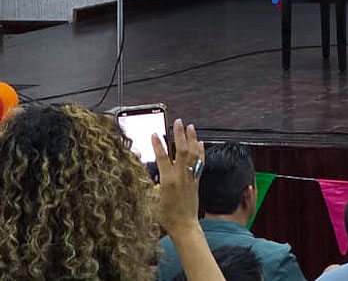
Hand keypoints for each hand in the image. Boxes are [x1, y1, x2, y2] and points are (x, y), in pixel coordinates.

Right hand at [152, 119, 203, 237]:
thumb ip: (149, 183)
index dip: (158, 145)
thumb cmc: (165, 216)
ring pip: (193, 153)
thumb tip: (145, 170)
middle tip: (178, 122)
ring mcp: (190, 177)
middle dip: (180, 134)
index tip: (155, 134)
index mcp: (168, 181)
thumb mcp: (151, 200)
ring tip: (190, 126)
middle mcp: (181, 176)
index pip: (163, 158)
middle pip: (182, 150)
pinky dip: (201, 151)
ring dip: (192, 138)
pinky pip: (200, 162)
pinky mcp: (197, 180)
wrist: (183, 225)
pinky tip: (201, 143)